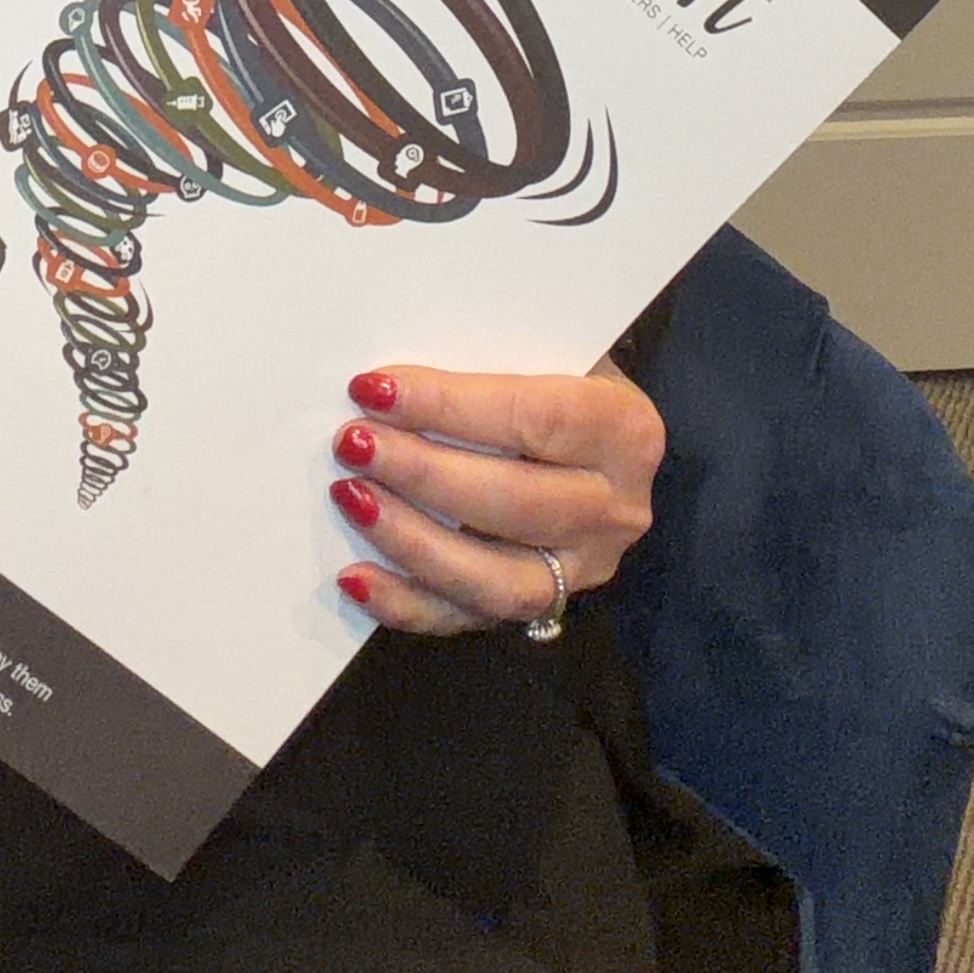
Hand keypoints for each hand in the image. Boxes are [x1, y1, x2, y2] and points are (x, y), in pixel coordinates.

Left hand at [327, 359, 662, 635]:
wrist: (596, 435)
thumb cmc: (556, 379)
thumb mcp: (540, 353)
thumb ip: (481, 366)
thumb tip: (382, 386)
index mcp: (623, 430)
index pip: (532, 418)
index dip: (448, 407)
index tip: (373, 390)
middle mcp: (616, 508)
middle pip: (515, 502)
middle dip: (422, 473)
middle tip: (353, 444)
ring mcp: (584, 568)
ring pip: (496, 578)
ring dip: (412, 541)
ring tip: (350, 498)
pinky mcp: (544, 606)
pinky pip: (470, 619)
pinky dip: (408, 604)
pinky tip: (356, 578)